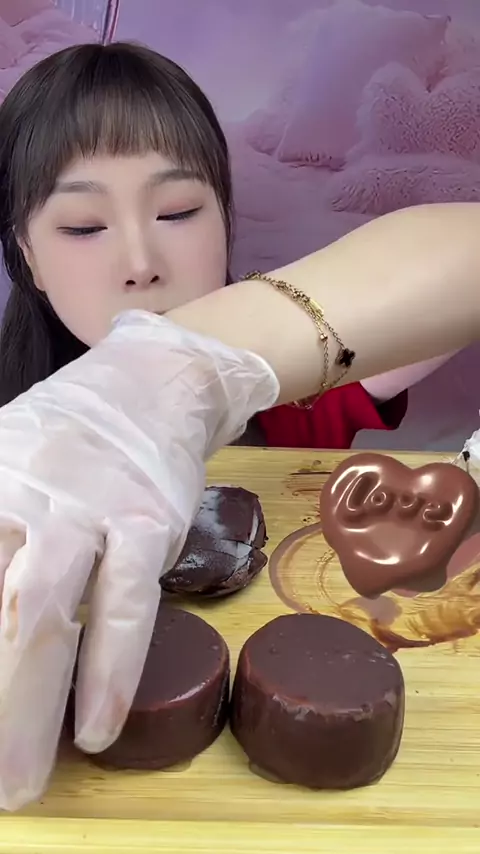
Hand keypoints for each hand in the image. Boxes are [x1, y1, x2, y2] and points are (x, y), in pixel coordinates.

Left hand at [0, 310, 277, 809]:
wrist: (153, 383)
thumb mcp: (2, 460)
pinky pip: (126, 609)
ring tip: (20, 783)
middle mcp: (24, 502)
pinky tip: (100, 729)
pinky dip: (111, 672)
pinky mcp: (146, 525)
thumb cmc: (66, 431)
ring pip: (45, 618)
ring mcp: (88, 514)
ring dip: (28, 708)